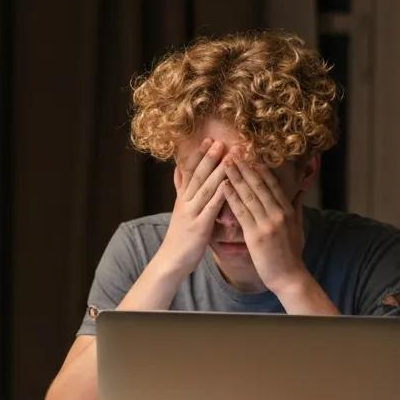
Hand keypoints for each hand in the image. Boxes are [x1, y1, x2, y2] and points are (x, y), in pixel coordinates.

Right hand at [154, 138, 229, 276]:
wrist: (171, 261)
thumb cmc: (179, 237)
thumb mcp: (179, 209)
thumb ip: (180, 189)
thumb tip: (177, 169)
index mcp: (182, 198)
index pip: (189, 172)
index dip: (198, 155)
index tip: (208, 139)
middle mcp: (186, 203)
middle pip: (197, 176)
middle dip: (209, 157)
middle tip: (220, 140)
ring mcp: (192, 213)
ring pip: (205, 187)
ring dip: (217, 170)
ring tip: (228, 155)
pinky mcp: (199, 226)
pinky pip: (211, 207)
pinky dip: (220, 193)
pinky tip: (229, 183)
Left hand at [223, 157, 307, 293]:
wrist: (289, 277)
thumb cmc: (292, 254)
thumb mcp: (298, 227)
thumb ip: (297, 207)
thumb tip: (301, 190)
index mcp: (288, 210)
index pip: (273, 184)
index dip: (260, 167)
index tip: (250, 154)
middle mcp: (279, 213)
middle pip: (260, 185)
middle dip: (246, 166)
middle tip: (234, 150)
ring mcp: (268, 224)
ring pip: (250, 195)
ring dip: (236, 177)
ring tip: (225, 162)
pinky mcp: (256, 235)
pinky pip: (242, 212)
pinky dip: (232, 197)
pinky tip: (223, 186)